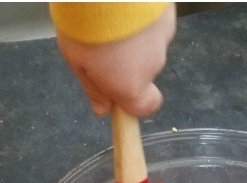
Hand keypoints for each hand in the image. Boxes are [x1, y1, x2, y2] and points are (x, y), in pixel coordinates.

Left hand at [56, 6, 175, 116]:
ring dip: (132, 38)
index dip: (134, 103)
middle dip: (125, 62)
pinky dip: (141, 20)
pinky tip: (124, 8)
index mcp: (130, 84)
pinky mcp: (168, 14)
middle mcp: (153, 65)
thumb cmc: (87, 28)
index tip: (117, 94)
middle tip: (101, 44)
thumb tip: (102, 109)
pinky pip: (153, 23)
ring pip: (148, 44)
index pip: (146, 106)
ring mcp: (164, 38)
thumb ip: (93, 87)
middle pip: (142, 71)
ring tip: (109, 21)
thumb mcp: (78, 62)